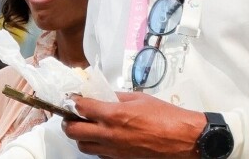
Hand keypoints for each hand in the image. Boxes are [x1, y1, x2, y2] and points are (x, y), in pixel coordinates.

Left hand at [62, 91, 205, 157]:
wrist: (179, 138)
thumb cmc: (164, 116)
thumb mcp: (139, 98)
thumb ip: (118, 97)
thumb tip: (104, 95)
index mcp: (114, 114)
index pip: (82, 108)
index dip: (73, 101)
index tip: (71, 97)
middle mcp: (109, 134)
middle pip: (74, 131)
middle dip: (69, 121)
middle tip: (72, 113)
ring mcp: (112, 150)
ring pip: (83, 146)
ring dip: (80, 135)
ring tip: (85, 125)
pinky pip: (97, 154)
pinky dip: (94, 145)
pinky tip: (101, 136)